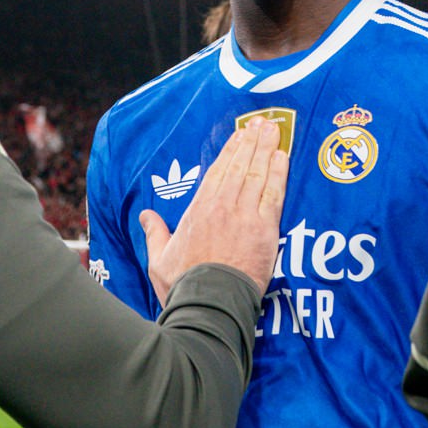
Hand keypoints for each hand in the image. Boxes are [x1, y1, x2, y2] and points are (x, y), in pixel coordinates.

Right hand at [139, 116, 288, 307]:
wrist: (209, 304)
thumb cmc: (184, 285)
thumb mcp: (159, 258)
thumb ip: (155, 233)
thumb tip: (144, 216)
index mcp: (198, 210)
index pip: (218, 172)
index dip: (231, 152)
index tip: (240, 136)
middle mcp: (222, 206)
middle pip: (240, 166)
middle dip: (252, 142)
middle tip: (262, 122)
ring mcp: (245, 215)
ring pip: (258, 174)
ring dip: (266, 149)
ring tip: (274, 130)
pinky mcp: (264, 229)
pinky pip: (274, 193)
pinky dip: (279, 173)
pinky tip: (283, 157)